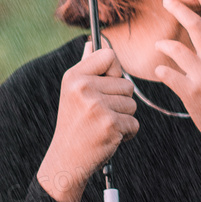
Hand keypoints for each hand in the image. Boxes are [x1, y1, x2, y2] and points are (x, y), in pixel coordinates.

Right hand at [39, 42, 138, 201]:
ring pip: (132, 104)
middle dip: (120, 101)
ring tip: (103, 126)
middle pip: (127, 84)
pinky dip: (127, 133)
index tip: (106, 85)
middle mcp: (84, 88)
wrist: (66, 160)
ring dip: (124, 118)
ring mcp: (97, 106)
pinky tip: (108, 138)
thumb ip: (86, 67)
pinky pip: (134, 123)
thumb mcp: (73, 93)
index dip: (114, 71)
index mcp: (74, 76)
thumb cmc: (74, 124)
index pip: (109, 55)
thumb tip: (92, 42)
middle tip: (100, 115)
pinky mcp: (110, 125)